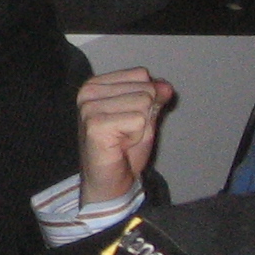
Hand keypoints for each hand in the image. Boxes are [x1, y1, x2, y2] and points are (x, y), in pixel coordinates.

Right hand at [76, 68, 175, 204]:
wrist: (110, 180)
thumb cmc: (123, 148)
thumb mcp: (145, 115)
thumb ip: (154, 97)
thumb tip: (165, 86)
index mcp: (97, 84)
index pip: (141, 74)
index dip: (146, 99)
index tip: (129, 118)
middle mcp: (88, 92)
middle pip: (144, 88)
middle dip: (144, 113)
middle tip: (127, 132)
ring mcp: (89, 107)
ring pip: (143, 103)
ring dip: (141, 126)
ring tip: (123, 138)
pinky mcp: (95, 124)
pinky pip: (138, 120)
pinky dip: (136, 136)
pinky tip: (121, 144)